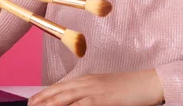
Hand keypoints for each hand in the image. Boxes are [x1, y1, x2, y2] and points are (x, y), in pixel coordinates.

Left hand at [27, 70, 163, 105]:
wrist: (149, 82)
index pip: (60, 87)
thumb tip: (77, 102)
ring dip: (49, 105)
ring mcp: (94, 90)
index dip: (45, 94)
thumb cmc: (130, 88)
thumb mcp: (106, 90)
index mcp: (88, 79)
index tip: (33, 101)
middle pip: (58, 92)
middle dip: (41, 100)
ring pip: (65, 98)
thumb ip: (90, 95)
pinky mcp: (101, 99)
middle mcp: (87, 82)